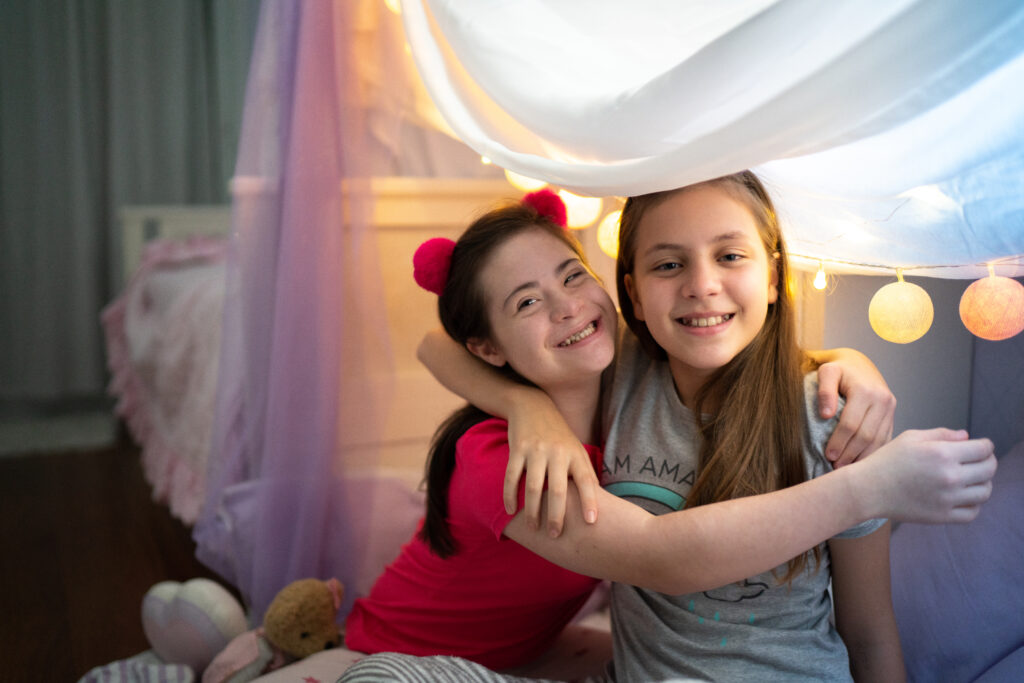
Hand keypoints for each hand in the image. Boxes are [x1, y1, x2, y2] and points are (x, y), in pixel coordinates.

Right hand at [505, 394, 598, 535]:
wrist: (533, 406)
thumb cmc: (559, 436)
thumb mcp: (577, 450)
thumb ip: (585, 474)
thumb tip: (597, 505)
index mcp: (576, 454)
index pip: (586, 480)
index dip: (590, 501)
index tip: (591, 522)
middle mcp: (558, 452)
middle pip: (558, 489)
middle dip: (557, 515)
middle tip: (555, 535)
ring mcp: (536, 450)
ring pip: (534, 486)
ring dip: (533, 511)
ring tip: (533, 528)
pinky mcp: (517, 449)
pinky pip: (512, 476)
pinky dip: (510, 495)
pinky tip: (511, 511)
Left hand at [816, 350, 895, 466]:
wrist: (859, 365)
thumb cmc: (839, 370)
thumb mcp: (826, 372)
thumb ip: (824, 390)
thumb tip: (826, 415)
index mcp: (866, 391)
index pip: (851, 424)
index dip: (839, 442)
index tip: (828, 455)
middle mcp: (883, 400)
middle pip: (866, 435)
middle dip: (850, 454)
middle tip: (836, 467)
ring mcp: (891, 409)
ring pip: (878, 440)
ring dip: (863, 457)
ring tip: (846, 468)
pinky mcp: (892, 416)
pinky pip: (885, 439)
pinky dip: (873, 453)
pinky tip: (861, 462)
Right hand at [856, 428, 995, 523]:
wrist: (869, 489)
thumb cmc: (887, 460)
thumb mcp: (911, 437)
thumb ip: (942, 434)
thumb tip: (967, 437)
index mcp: (943, 453)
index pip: (983, 449)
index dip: (986, 445)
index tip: (982, 446)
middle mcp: (950, 476)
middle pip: (989, 469)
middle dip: (988, 461)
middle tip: (979, 460)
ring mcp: (948, 499)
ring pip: (985, 492)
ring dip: (983, 483)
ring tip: (971, 479)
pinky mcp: (943, 516)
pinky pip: (973, 512)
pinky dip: (974, 504)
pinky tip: (963, 496)